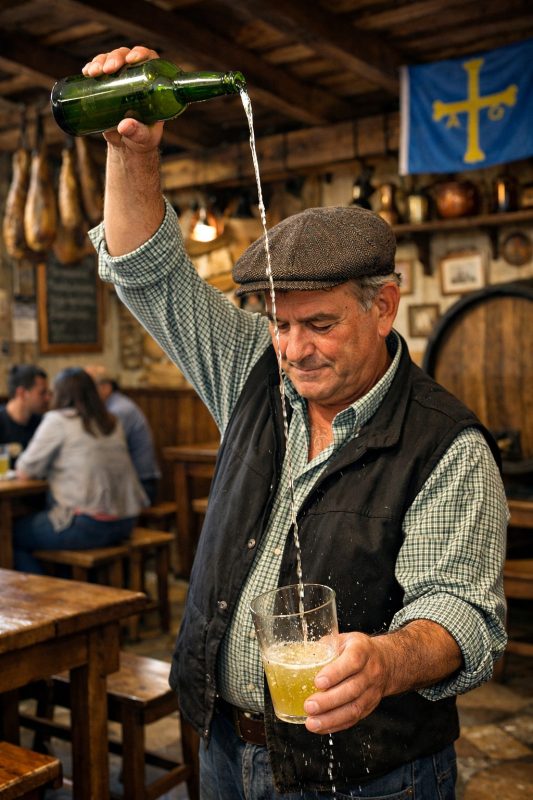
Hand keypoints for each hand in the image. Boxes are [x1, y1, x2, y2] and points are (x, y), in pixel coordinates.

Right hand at [82, 46, 163, 151]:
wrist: (127, 146)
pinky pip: (98, 71)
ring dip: (100, 61)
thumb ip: (138, 132)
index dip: (141, 53)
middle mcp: (136, 78)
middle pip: (127, 56)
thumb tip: (123, 126)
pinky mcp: (106, 87)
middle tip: (108, 69)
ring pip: (110, 60)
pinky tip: (86, 71)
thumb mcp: (144, 138)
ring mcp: (120, 80)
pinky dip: (91, 68)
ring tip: (93, 72)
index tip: (131, 59)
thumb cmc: (143, 140)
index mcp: (152, 86)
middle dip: (115, 57)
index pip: (149, 60)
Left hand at [303, 620, 461, 733]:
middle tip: (309, 706)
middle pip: (352, 689)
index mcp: (363, 651)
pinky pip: (354, 719)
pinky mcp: (369, 707)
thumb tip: (302, 655)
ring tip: (312, 722)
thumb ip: (326, 646)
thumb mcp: (345, 639)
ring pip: (353, 708)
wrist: (387, 662)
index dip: (335, 673)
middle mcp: (370, 672)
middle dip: (329, 701)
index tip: (318, 682)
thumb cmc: (360, 649)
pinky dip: (336, 725)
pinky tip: (321, 727)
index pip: (352, 662)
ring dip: (331, 718)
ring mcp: (372, 692)